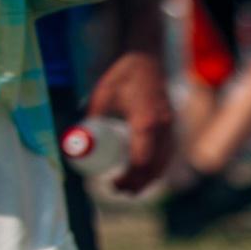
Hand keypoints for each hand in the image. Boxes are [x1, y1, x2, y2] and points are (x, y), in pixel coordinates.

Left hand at [84, 50, 173, 193]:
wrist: (147, 58)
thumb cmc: (124, 75)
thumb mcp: (102, 95)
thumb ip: (92, 119)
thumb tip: (77, 141)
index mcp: (145, 123)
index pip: (141, 161)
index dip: (129, 178)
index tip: (114, 185)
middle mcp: (163, 129)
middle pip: (155, 168)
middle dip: (138, 184)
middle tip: (120, 191)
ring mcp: (171, 129)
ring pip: (164, 164)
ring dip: (149, 179)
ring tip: (132, 188)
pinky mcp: (172, 127)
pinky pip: (168, 155)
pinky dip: (157, 168)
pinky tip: (146, 173)